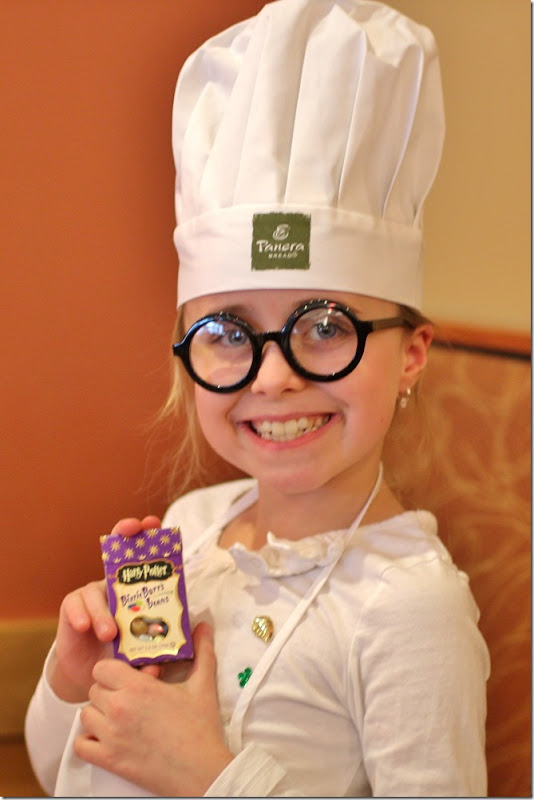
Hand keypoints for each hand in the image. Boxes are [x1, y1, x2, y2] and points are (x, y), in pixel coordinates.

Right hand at [50, 515, 161, 702]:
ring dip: (104, 612)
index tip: (153, 523)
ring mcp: (91, 595)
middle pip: (116, 550)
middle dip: (123, 532)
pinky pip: (75, 605)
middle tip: (129, 529)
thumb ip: (155, 647)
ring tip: (110, 635)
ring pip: (96, 591)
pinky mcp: (72, 608)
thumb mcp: (145, 647)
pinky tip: (85, 628)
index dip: (146, 535)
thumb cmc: (125, 654)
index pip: (142, 557)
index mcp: (134, 589)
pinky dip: (82, 616)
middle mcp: (112, 585)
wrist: (96, 673)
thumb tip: (172, 653)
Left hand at [74, 623, 232, 796]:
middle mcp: (119, 708)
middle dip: (108, 691)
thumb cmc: (201, 728)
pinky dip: (89, 742)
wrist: (202, 771)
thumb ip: (202, 651)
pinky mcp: (108, 760)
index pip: (103, 667)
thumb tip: (203, 625)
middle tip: (127, 698)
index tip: (126, 677)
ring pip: (86, 715)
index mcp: (138, 687)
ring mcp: (110, 736)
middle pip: (94, 689)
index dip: (113, 670)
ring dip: (98, 715)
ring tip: (118, 718)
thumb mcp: (203, 685)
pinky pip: (80, 745)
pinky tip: (107, 740)